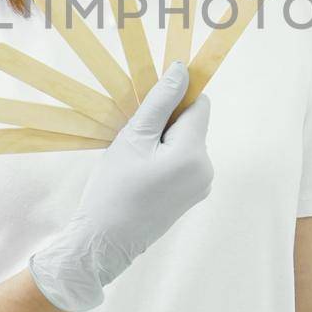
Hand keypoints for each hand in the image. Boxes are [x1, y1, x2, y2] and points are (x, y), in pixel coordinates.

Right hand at [28, 60, 214, 311]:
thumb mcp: (133, 138)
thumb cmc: (113, 189)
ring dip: (163, 140)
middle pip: (192, 124)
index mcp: (194, 154)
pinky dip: (164, 158)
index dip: (176, 97)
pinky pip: (183, 162)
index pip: (198, 105)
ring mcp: (200, 186)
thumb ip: (160, 102)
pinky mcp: (191, 196)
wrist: (104, 242)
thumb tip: (181, 69)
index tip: (149, 105)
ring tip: (135, 159)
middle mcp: (206, 170)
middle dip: (166, 122)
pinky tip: (141, 173)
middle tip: (134, 139)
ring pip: (186, 143)